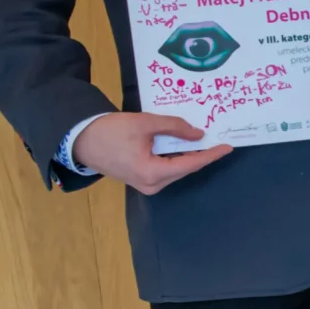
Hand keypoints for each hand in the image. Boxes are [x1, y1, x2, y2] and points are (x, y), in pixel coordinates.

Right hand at [72, 112, 230, 193]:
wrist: (82, 140)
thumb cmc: (111, 131)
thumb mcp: (145, 123)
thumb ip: (174, 127)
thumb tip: (198, 134)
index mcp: (153, 173)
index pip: (191, 164)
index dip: (210, 154)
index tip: (228, 147)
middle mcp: (152, 185)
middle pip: (185, 168)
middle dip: (201, 153)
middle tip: (217, 138)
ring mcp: (146, 185)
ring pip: (176, 169)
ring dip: (188, 154)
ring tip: (204, 139)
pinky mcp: (141, 180)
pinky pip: (165, 169)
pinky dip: (175, 157)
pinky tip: (184, 144)